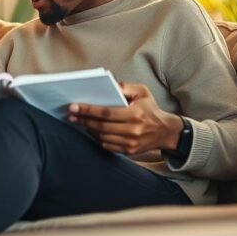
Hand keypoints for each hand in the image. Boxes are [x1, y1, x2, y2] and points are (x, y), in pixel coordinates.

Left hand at [66, 82, 182, 155]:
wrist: (165, 131)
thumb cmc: (151, 109)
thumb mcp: (142, 92)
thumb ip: (126, 86)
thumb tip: (109, 84)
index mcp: (136, 114)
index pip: (106, 112)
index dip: (88, 110)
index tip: (74, 107)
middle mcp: (133, 130)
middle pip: (101, 126)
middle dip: (83, 120)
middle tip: (71, 115)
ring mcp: (131, 143)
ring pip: (102, 137)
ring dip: (89, 129)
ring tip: (80, 121)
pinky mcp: (129, 151)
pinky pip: (107, 146)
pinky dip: (97, 138)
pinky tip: (92, 130)